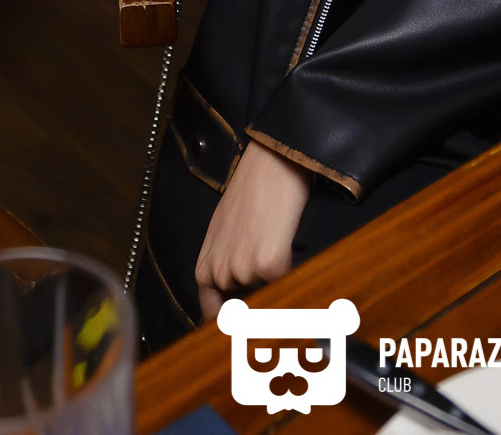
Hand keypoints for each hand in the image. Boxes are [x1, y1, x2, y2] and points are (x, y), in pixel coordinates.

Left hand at [195, 139, 311, 320]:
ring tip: (285, 257)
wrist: (272, 162)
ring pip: (269, 296)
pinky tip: (294, 252)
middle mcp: (220, 273)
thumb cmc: (251, 191)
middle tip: (278, 303)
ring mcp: (244, 271)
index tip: (243, 338)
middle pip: (246, 311)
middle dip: (262, 307)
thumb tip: (234, 300)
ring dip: (279, 286)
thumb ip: (224, 265)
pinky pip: (288, 284)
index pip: (213, 317)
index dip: (230, 328)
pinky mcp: (269, 265)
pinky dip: (295, 275)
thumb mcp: (224, 232)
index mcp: (205, 268)